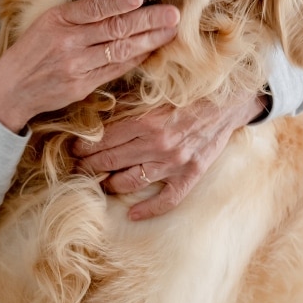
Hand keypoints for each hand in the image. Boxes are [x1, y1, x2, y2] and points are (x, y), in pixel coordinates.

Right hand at [0, 0, 180, 132]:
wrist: (10, 90)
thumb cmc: (30, 52)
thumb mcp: (45, 23)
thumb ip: (76, 14)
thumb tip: (115, 1)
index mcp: (57, 20)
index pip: (94, 9)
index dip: (119, 3)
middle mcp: (68, 42)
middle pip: (114, 29)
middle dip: (147, 20)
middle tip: (173, 14)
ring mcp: (77, 66)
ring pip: (120, 50)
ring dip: (149, 40)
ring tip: (170, 31)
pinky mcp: (83, 85)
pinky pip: (115, 69)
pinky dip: (135, 58)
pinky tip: (151, 50)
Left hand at [73, 89, 267, 219]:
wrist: (230, 98)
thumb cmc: (189, 89)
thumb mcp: (155, 89)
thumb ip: (128, 101)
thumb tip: (97, 110)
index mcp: (145, 121)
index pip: (103, 140)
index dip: (84, 147)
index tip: (72, 149)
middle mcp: (157, 145)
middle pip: (111, 161)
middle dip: (88, 166)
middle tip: (75, 169)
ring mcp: (174, 163)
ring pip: (131, 182)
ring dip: (109, 185)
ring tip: (98, 183)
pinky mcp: (190, 174)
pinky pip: (167, 200)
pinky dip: (148, 210)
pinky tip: (132, 214)